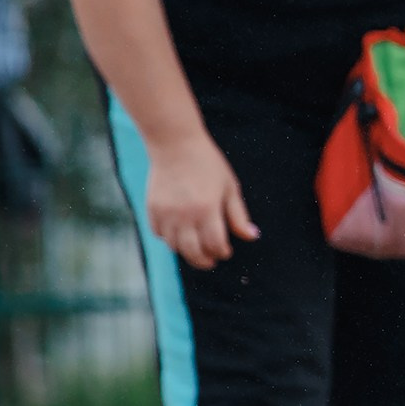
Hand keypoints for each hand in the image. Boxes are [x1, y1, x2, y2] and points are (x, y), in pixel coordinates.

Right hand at [147, 130, 257, 269]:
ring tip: (197, 247)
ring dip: (187, 251)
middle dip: (205, 261)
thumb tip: (252, 237)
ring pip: (175, 246)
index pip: (215, 244)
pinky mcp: (152, 209)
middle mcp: (185, 215)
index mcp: (207, 209)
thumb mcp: (230, 188)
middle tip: (211, 261)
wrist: (175, 145)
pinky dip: (169, 239)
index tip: (226, 251)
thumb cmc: (208, 165)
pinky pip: (159, 234)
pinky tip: (180, 234)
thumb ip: (239, 216)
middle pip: (194, 252)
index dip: (222, 252)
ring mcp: (166, 214)